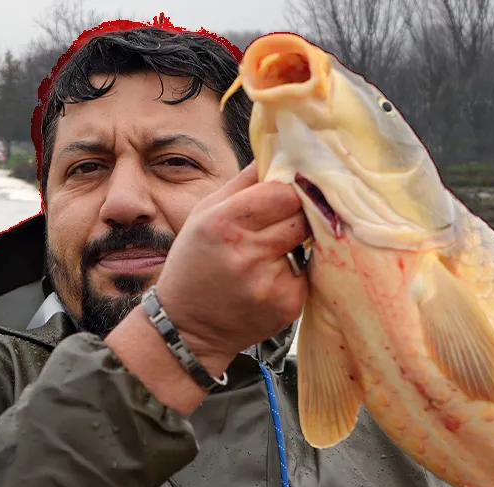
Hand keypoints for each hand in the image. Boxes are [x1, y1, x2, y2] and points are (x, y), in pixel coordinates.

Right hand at [151, 160, 309, 376]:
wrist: (186, 328)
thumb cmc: (194, 265)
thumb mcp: (202, 215)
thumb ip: (242, 183)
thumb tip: (279, 152)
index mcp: (224, 222)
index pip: (284, 191)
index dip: (290, 190)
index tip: (289, 193)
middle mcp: (247, 252)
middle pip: (302, 215)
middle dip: (298, 214)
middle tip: (283, 222)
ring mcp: (269, 281)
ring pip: (308, 244)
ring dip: (296, 244)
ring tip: (269, 254)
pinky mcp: (287, 304)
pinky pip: (307, 273)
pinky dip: (295, 272)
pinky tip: (269, 279)